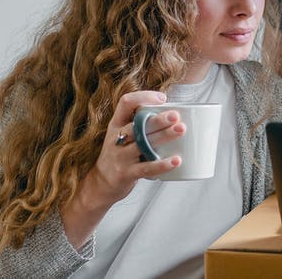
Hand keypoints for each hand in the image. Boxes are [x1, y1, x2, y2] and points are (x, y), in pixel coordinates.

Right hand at [80, 91, 185, 206]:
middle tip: (176, 115)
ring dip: (163, 136)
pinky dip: (162, 164)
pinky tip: (176, 160)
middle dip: (158, 119)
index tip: (162, 99)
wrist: (100, 184)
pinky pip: (146, 168)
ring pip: (142, 144)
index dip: (143, 97)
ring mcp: (120, 156)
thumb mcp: (122, 135)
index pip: (125, 103)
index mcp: (116, 124)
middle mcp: (116, 138)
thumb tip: (173, 113)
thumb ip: (140, 125)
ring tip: (181, 130)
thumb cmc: (119, 155)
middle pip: (137, 125)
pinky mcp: (126, 174)